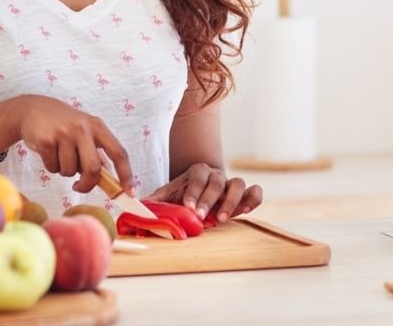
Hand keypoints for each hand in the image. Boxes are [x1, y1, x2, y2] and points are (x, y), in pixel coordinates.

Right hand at [12, 95, 135, 196]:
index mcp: (98, 126)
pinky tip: (48, 152)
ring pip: (70, 171)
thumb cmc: (64, 124)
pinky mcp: (46, 140)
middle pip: (93, 168)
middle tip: (79, 187)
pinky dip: (51, 167)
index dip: (126, 174)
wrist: (33, 109)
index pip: (118, 152)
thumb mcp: (85, 131)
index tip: (130, 192)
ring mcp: (64, 133)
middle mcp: (83, 128)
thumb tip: (109, 179)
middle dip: (87, 184)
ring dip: (65, 171)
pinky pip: (53, 168)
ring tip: (59, 155)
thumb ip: (96, 152)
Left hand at [146, 163, 262, 225]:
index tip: (188, 206)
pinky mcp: (245, 193)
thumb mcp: (169, 193)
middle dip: (209, 199)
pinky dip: (253, 200)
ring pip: (238, 183)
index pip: (197, 178)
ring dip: (231, 201)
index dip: (193, 192)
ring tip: (221, 219)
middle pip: (217, 182)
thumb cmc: (184, 192)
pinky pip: (255, 192)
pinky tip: (244, 212)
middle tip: (201, 216)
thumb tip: (137, 206)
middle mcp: (217, 175)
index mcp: (198, 172)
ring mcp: (231, 183)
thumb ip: (156, 199)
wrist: (203, 185)